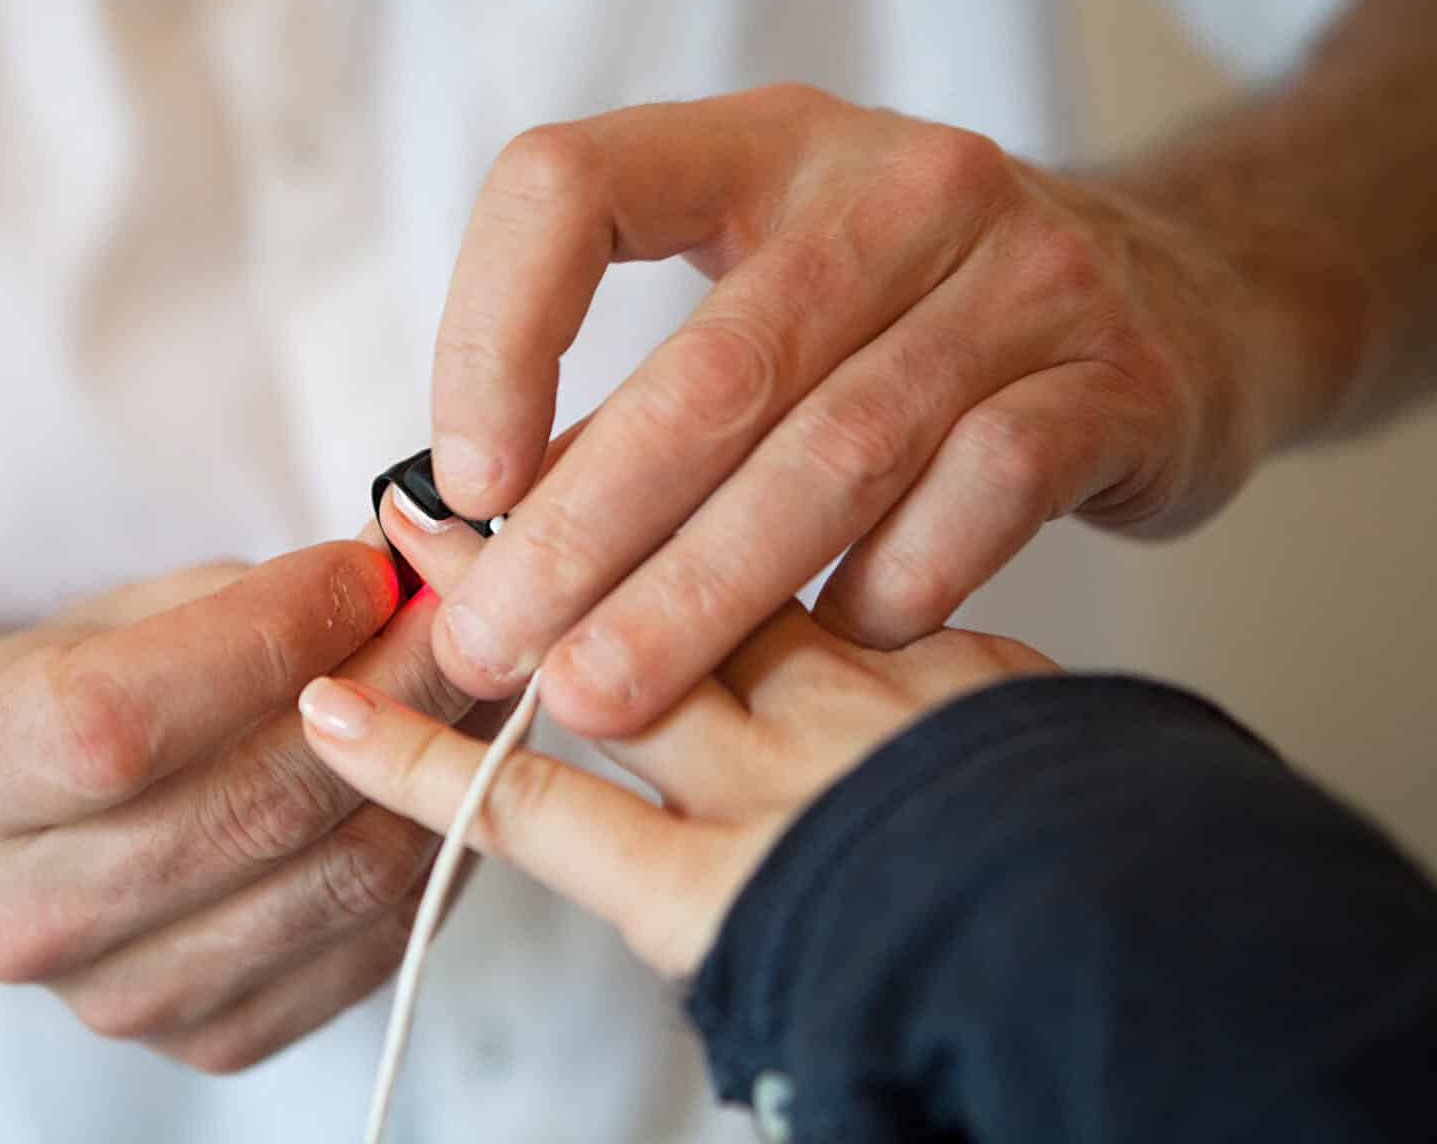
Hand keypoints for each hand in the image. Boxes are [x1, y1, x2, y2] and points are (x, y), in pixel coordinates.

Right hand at [0, 534, 495, 1071]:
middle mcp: (28, 913)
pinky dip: (433, 845)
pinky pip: (373, 939)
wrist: (33, 825)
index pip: (123, 722)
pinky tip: (448, 772)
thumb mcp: (123, 613)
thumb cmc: (80, 687)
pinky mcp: (218, 1036)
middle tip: (467, 616)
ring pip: (338, 877)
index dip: (267, 637)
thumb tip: (401, 571)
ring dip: (433, 767)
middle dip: (393, 691)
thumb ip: (244, 599)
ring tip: (473, 683)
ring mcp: (125, 996)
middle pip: (256, 806)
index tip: (364, 568)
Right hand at [302, 496, 1056, 975]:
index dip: (415, 760)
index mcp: (723, 899)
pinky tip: (777, 510)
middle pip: (601, 663)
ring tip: (563, 478)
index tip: (334, 708)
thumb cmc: (971, 1009)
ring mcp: (867, 716)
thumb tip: (674, 906)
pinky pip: (859, 603)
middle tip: (420, 527)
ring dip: (635, 538)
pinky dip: (805, 565)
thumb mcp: (804, 1006)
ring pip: (720, 600)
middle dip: (503, 591)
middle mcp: (777, 789)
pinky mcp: (958, 673)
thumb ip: (715, 930)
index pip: (531, 814)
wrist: (1154, 951)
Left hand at [426, 84, 1289, 733]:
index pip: (577, 187)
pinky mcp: (1118, 376)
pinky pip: (980, 491)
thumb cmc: (912, 323)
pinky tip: (831, 649)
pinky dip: (892, 584)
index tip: (466, 481)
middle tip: (495, 649)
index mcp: (766, 144)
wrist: (1181, 294)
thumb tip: (488, 541)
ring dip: (702, 591)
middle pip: (711, 368)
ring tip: (599, 691)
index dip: (495, 331)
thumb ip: (641, 406)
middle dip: (586, 530)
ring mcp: (1022, 274)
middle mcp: (896, 186)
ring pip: (834, 449)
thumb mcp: (769, 309)